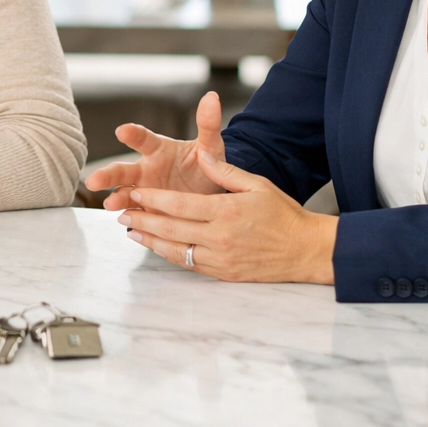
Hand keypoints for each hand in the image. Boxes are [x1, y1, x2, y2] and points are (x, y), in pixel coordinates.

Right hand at [84, 91, 226, 208]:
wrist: (212, 193)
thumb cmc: (207, 166)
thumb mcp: (210, 147)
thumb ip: (208, 125)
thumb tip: (211, 97)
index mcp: (158, 150)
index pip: (143, 140)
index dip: (132, 135)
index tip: (122, 131)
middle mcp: (146, 170)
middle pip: (122, 171)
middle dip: (107, 175)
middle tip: (94, 180)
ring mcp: (144, 192)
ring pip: (124, 194)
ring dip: (116, 199)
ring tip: (110, 205)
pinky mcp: (148, 212)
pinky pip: (136, 216)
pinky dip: (131, 219)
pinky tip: (126, 223)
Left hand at [116, 150, 336, 283]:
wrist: (306, 250)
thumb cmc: (283, 214)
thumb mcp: (256, 184)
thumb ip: (224, 170)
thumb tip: (200, 153)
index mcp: (226, 211)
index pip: (179, 205)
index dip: (153, 200)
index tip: (135, 193)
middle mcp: (219, 237)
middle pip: (170, 228)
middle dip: (142, 219)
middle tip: (121, 213)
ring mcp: (220, 258)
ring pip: (175, 250)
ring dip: (150, 240)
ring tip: (131, 231)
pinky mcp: (223, 273)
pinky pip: (189, 264)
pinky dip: (170, 254)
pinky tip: (157, 247)